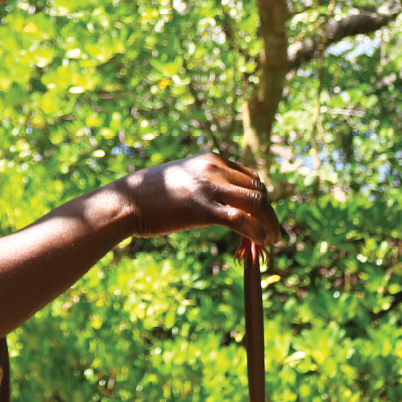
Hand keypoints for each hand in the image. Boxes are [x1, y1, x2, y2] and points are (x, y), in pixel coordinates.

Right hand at [113, 153, 280, 245]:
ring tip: (273, 239)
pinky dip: (257, 232)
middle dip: (270, 212)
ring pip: (257, 202)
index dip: (262, 198)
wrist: (127, 200)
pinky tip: (261, 242)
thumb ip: (204, 184)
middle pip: (259, 189)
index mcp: (211, 159)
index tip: (264, 216)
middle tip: (274, 231)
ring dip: (271, 223)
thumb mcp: (183, 180)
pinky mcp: (203, 209)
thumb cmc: (150, 195)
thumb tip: (220, 202)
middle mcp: (215, 168)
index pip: (251, 176)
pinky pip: (242, 220)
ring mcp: (209, 187)